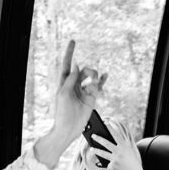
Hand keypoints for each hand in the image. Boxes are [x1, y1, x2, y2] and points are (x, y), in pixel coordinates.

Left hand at [37, 41, 106, 166]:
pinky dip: (102, 81)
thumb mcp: (63, 93)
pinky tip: (106, 75)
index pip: (67, 64)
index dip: (69, 53)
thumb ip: (70, 79)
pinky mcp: (91, 98)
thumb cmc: (62, 112)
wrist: (68, 128)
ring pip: (91, 77)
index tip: (73, 41)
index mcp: (64, 82)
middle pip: (83, 70)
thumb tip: (77, 65)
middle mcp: (74, 85)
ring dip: (95, 77)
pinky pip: (98, 86)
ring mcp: (83, 91)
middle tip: (92, 77)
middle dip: (89, 71)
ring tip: (96, 83)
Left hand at [88, 121, 143, 169]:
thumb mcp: (133, 151)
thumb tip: (117, 136)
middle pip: (113, 136)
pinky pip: (104, 156)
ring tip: (92, 141)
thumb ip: (127, 142)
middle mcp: (123, 148)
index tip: (107, 122)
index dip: (114, 126)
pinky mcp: (114, 162)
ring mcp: (118, 155)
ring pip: (106, 145)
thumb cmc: (133, 163)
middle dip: (105, 131)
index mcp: (128, 144)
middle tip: (95, 131)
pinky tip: (93, 152)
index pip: (121, 132)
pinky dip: (98, 154)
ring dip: (98, 141)